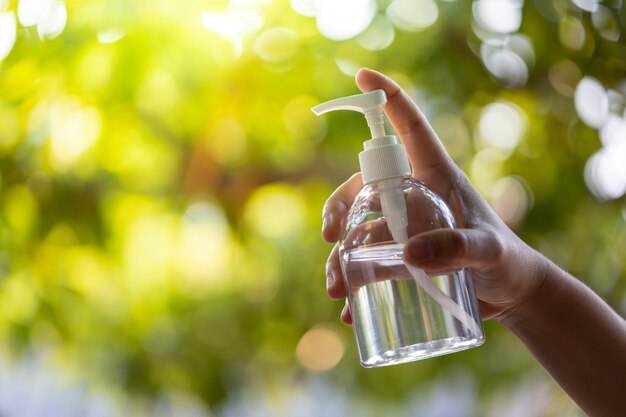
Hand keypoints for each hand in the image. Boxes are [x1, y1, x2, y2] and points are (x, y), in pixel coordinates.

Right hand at [322, 68, 548, 323]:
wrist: (511, 296)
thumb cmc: (507, 264)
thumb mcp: (489, 254)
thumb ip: (460, 249)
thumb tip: (408, 251)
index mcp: (434, 177)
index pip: (408, 128)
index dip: (387, 98)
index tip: (362, 77)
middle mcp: (412, 197)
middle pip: (362, 184)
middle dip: (338, 208)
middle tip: (331, 239)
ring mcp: (403, 227)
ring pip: (356, 228)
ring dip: (339, 255)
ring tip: (337, 290)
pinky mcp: (399, 257)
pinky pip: (364, 261)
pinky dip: (352, 282)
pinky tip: (349, 308)